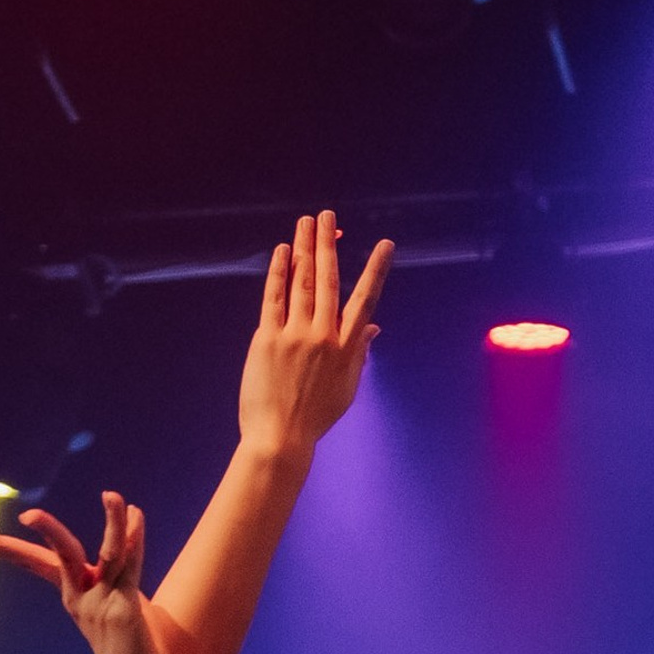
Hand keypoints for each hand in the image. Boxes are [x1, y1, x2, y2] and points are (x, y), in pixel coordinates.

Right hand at [0, 490, 173, 653]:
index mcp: (74, 593)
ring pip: (106, 553)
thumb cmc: (135, 647)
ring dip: (113, 523)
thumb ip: (117, 574)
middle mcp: (81, 596)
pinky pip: (131, 566)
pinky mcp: (124, 609)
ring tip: (112, 495)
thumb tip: (120, 547)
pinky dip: (135, 540)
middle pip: (57, 556)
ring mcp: (102, 603)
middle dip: (46, 531)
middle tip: (28, 517)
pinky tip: (137, 516)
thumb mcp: (120, 603)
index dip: (3, 550)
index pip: (35, 563)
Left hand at [236, 209, 392, 460]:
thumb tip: (373, 327)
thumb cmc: (315, 416)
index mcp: (347, 349)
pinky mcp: (268, 337)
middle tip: (328, 216)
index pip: (365, 301)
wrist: (281, 437)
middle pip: (328, 280)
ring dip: (303, 247)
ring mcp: (295, 335)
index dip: (375, 270)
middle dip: (328, 244)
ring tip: (306, 222)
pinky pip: (274, 297)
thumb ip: (359, 352)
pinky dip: (278, 271)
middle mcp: (324, 337)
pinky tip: (282, 250)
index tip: (385, 245)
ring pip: (302, 282)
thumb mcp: (346, 387)